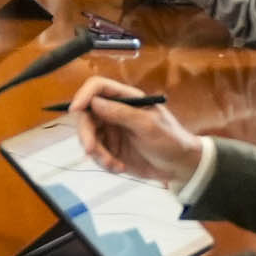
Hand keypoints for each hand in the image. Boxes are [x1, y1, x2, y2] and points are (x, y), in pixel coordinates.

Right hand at [66, 77, 207, 187]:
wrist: (180, 166)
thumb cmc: (171, 140)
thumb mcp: (149, 126)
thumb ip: (122, 113)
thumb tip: (95, 103)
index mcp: (126, 99)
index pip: (98, 87)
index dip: (84, 95)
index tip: (76, 110)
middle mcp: (114, 111)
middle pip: (86, 114)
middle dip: (86, 134)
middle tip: (92, 151)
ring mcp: (111, 130)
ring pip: (88, 137)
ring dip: (97, 153)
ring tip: (115, 165)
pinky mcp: (110, 148)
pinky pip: (96, 154)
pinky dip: (103, 163)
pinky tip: (120, 167)